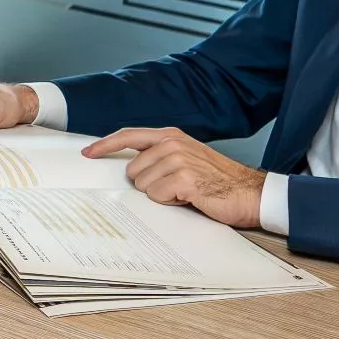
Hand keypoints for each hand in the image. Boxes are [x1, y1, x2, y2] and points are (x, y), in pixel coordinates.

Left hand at [87, 128, 263, 227]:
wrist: (250, 193)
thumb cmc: (218, 180)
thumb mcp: (187, 158)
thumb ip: (160, 157)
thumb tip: (129, 168)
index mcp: (171, 136)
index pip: (128, 136)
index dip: (105, 145)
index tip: (88, 153)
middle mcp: (172, 144)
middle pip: (132, 170)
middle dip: (149, 184)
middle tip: (176, 187)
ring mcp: (178, 160)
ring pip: (144, 185)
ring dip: (162, 194)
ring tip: (186, 192)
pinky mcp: (185, 179)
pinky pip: (158, 196)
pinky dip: (171, 202)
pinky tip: (190, 198)